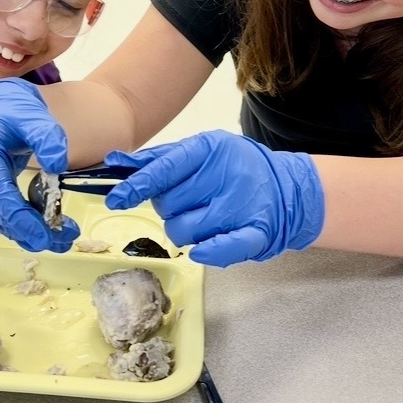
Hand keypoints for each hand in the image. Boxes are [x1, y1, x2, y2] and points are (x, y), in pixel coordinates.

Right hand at [0, 78, 77, 251]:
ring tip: (62, 237)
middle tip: (63, 240)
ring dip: (26, 232)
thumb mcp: (34, 114)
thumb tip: (58, 164)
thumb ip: (47, 135)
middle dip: (29, 230)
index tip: (43, 235)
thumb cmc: (12, 109)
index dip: (19, 217)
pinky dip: (19, 224)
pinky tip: (44, 226)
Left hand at [103, 131, 324, 267]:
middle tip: (186, 199)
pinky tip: (203, 250)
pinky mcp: (256, 234)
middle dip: (167, 207)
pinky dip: (207, 252)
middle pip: (168, 204)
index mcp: (209, 149)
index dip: (137, 185)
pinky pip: (221, 250)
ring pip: (183, 231)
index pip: (164, 169)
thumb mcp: (200, 150)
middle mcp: (225, 176)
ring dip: (184, 229)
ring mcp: (241, 206)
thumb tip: (115, 162)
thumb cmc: (233, 167)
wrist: (287, 188)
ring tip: (203, 216)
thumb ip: (159, 158)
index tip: (116, 198)